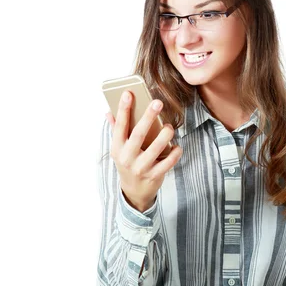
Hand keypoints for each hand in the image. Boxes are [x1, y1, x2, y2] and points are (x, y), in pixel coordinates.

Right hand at [106, 90, 182, 212]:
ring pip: (156, 148)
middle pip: (138, 134)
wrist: (133, 191)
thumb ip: (115, 129)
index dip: (123, 109)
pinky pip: (168, 162)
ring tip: (169, 127)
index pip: (119, 126)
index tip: (128, 93)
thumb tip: (109, 111)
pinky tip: (177, 146)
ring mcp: (141, 168)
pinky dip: (175, 153)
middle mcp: (127, 158)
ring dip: (165, 135)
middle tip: (157, 102)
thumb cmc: (127, 162)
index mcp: (117, 148)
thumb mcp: (118, 148)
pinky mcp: (154, 176)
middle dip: (148, 117)